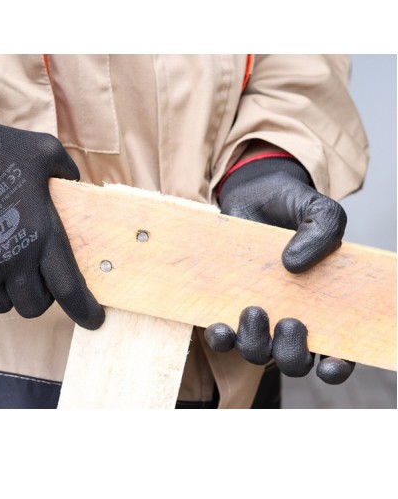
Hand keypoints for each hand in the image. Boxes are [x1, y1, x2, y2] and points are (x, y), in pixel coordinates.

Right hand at [0, 121, 104, 328]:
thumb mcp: (43, 151)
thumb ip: (67, 170)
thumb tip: (76, 183)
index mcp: (42, 234)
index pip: (69, 288)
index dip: (85, 311)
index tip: (94, 321)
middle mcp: (13, 259)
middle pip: (33, 307)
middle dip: (39, 297)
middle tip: (35, 277)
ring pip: (2, 305)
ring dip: (8, 291)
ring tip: (4, 264)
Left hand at [205, 154, 354, 383]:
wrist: (254, 193)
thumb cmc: (292, 207)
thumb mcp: (318, 211)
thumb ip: (323, 231)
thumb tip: (295, 265)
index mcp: (324, 306)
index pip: (339, 352)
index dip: (338, 367)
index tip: (330, 364)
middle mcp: (290, 317)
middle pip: (293, 361)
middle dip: (291, 354)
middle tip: (289, 323)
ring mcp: (257, 315)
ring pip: (255, 353)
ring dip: (255, 343)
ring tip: (254, 310)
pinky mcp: (227, 305)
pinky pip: (221, 337)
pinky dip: (221, 338)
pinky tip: (221, 325)